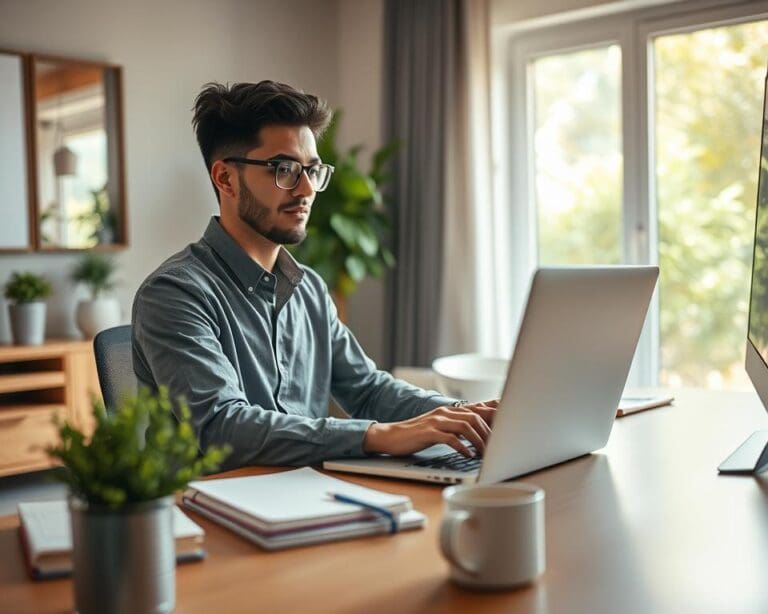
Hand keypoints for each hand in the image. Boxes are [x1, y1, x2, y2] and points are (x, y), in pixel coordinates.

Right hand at [362, 402, 497, 457]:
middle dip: (490, 432)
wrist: (390, 436)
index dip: (495, 413)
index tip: (510, 422)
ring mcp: (436, 421)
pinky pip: (450, 438)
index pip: (478, 408)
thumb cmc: (416, 435)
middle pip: (476, 416)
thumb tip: (477, 435)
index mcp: (450, 411)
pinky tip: (467, 455)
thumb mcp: (439, 428)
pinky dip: (462, 446)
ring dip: (478, 440)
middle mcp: (445, 412)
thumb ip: (456, 428)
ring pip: (466, 425)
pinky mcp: (428, 432)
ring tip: (484, 454)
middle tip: (498, 447)